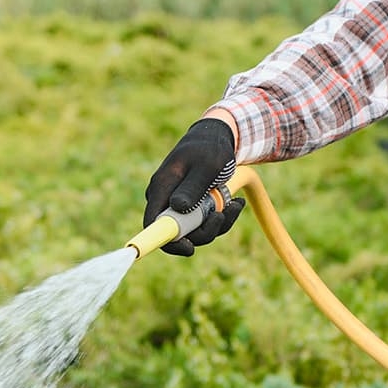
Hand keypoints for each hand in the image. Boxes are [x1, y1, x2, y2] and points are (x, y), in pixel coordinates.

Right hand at [143, 118, 244, 256]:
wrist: (215, 139)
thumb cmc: (209, 149)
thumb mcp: (206, 166)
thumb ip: (192, 187)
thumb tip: (177, 208)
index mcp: (161, 188)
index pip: (152, 224)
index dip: (168, 242)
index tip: (190, 248)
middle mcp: (165, 199)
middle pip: (177, 234)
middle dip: (204, 231)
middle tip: (223, 215)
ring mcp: (177, 205)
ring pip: (194, 231)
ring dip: (218, 223)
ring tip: (235, 204)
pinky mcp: (190, 207)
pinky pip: (204, 223)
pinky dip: (221, 218)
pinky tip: (235, 203)